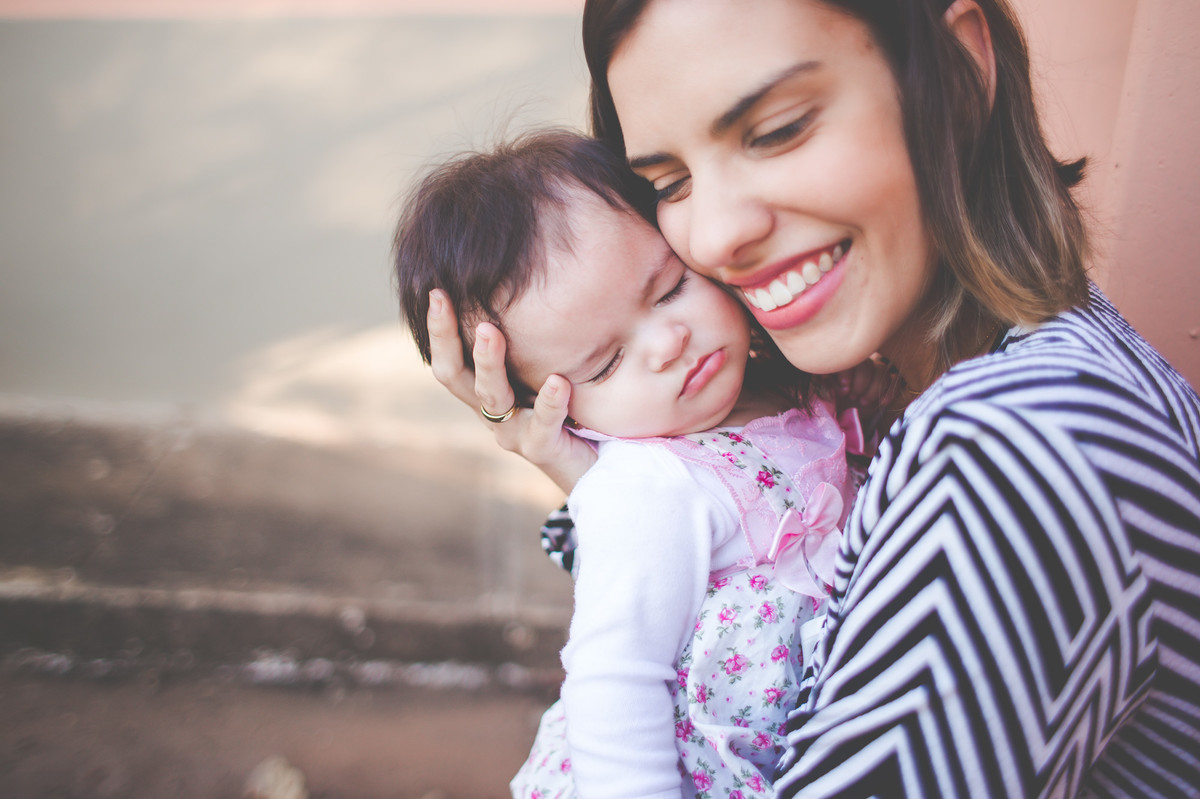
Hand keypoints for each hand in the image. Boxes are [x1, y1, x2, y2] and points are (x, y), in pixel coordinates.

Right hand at [426, 290, 597, 490]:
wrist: (597, 466)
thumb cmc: (571, 410)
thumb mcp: (549, 371)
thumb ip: (539, 340)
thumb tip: (542, 275)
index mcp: (486, 391)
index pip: (450, 358)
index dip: (438, 328)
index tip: (436, 290)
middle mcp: (492, 411)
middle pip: (455, 376)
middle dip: (446, 337)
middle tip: (444, 299)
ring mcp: (513, 432)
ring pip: (491, 397)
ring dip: (489, 362)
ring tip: (490, 332)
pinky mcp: (541, 449)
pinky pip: (542, 424)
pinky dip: (550, 402)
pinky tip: (558, 381)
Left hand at [831, 355, 906, 440]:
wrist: (847, 419)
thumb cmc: (833, 405)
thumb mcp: (825, 396)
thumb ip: (824, 384)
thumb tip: (823, 377)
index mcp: (842, 365)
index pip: (847, 358)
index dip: (847, 370)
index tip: (844, 386)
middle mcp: (859, 364)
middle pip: (866, 363)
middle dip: (860, 382)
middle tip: (853, 397)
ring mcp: (875, 372)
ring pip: (881, 370)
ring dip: (873, 388)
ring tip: (863, 402)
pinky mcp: (889, 382)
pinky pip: (895, 380)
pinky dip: (890, 391)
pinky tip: (883, 403)